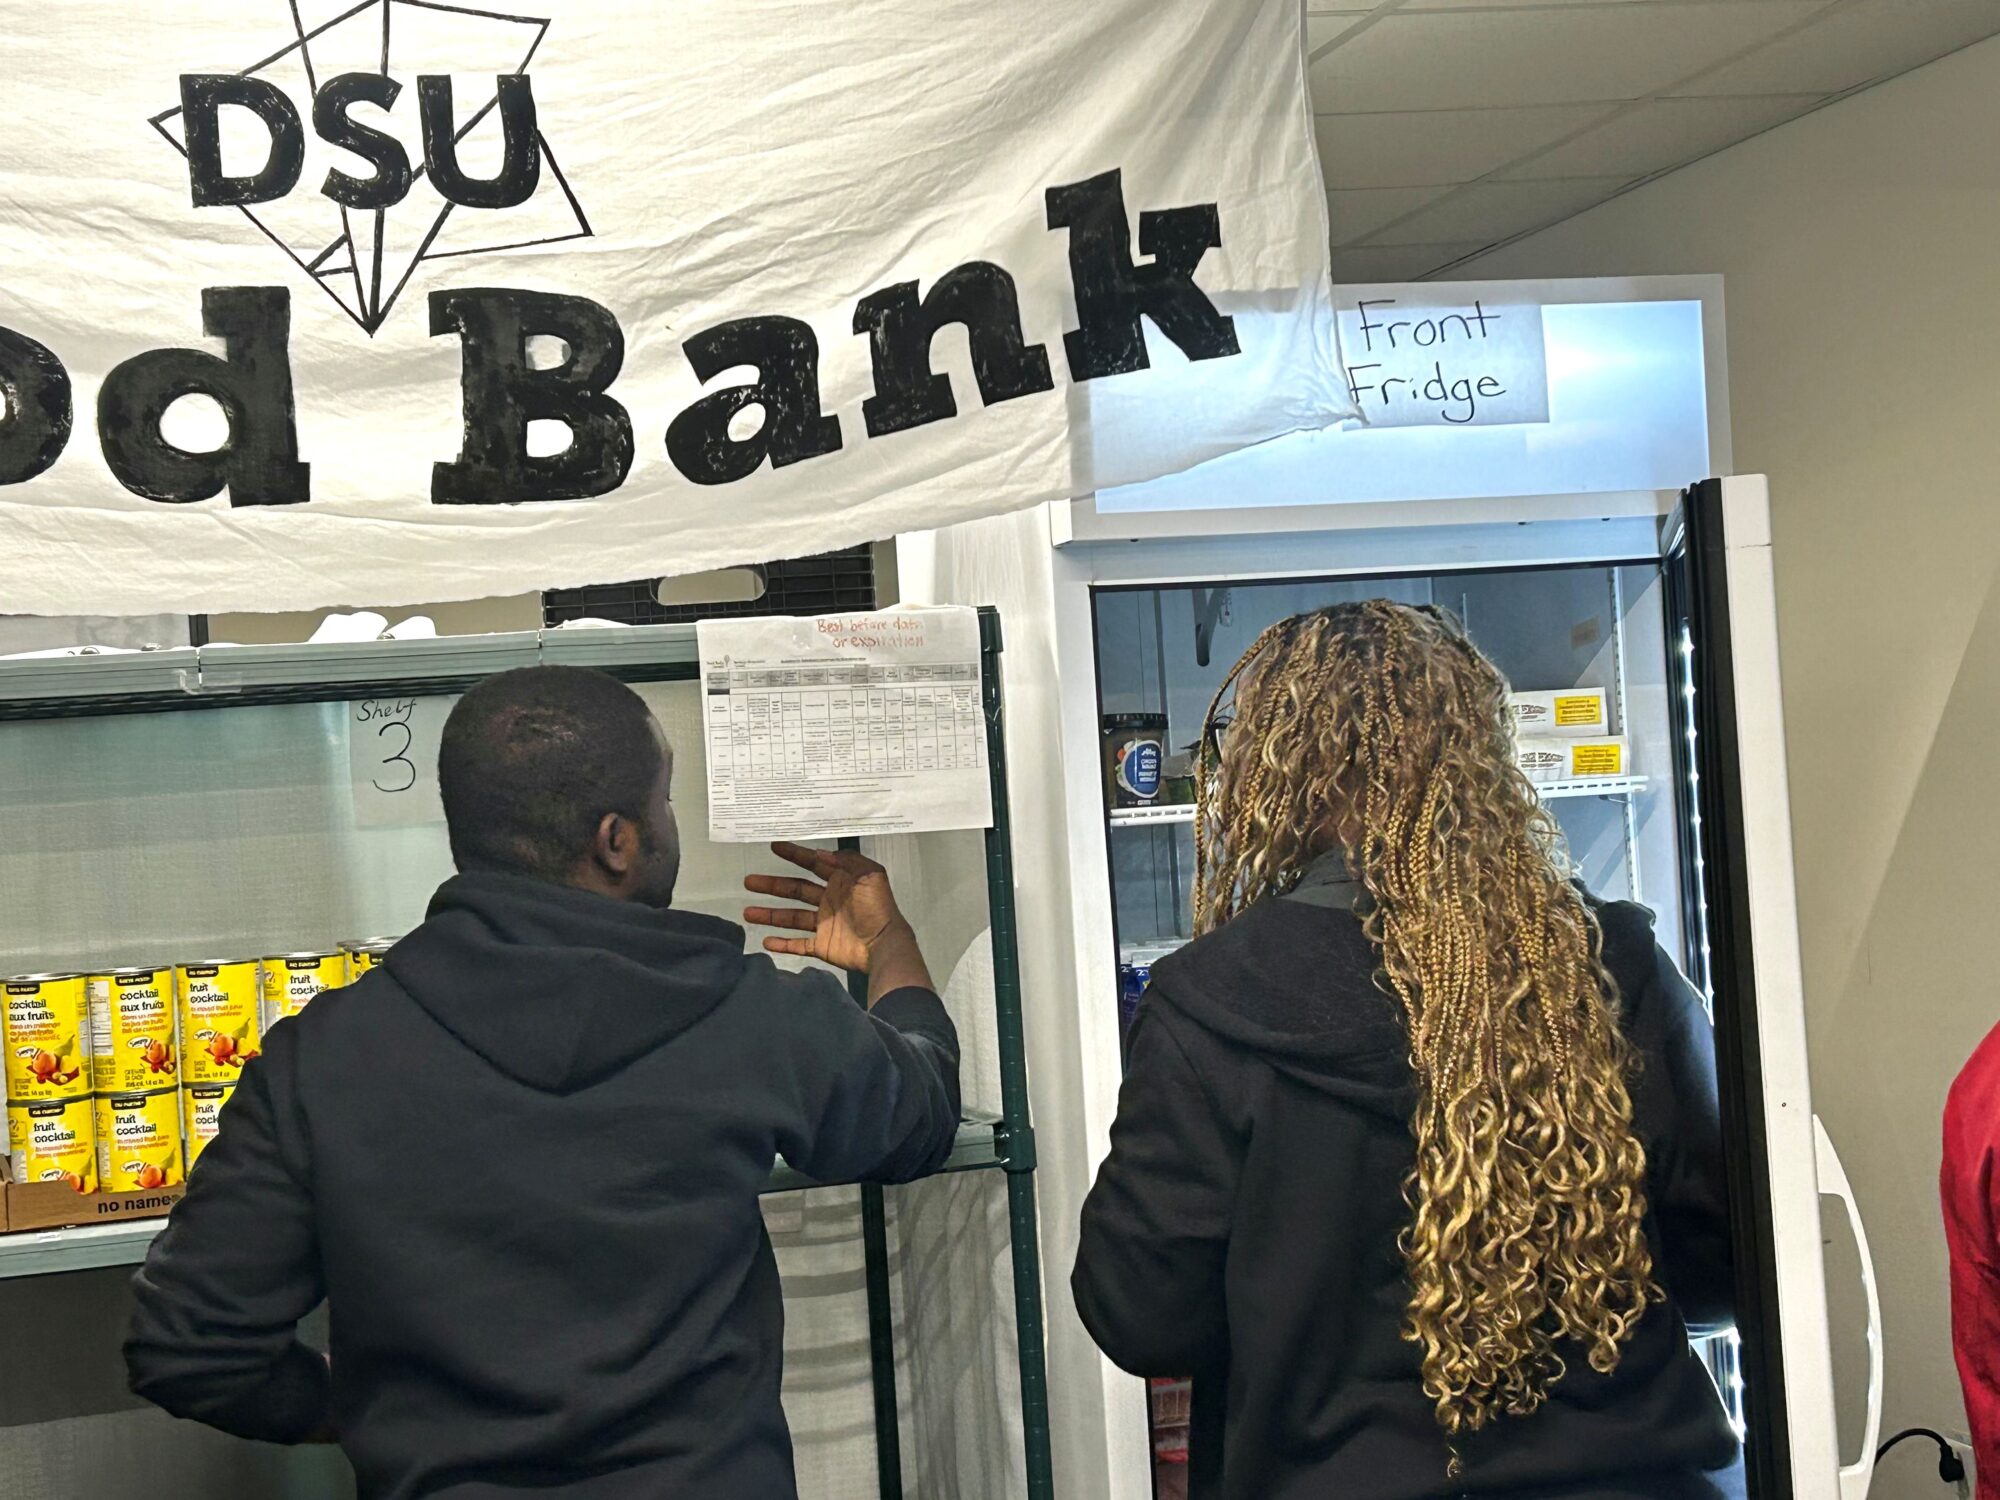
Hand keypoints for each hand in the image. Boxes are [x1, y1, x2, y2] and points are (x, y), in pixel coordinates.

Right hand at [744, 843, 932, 1003]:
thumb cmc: (877, 908)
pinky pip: (798, 944)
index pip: (813, 864)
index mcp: (840, 882)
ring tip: (747, 913)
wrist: (884, 945)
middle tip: (749, 881)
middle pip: (795, 890)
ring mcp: (824, 924)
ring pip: (791, 917)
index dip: (795, 855)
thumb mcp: (870, 875)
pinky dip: (782, 944)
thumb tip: (823, 853)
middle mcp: (829, 900)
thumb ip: (848, 861)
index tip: (775, 846)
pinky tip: (765, 941)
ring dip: (770, 915)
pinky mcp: (822, 945)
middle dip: (772, 885)